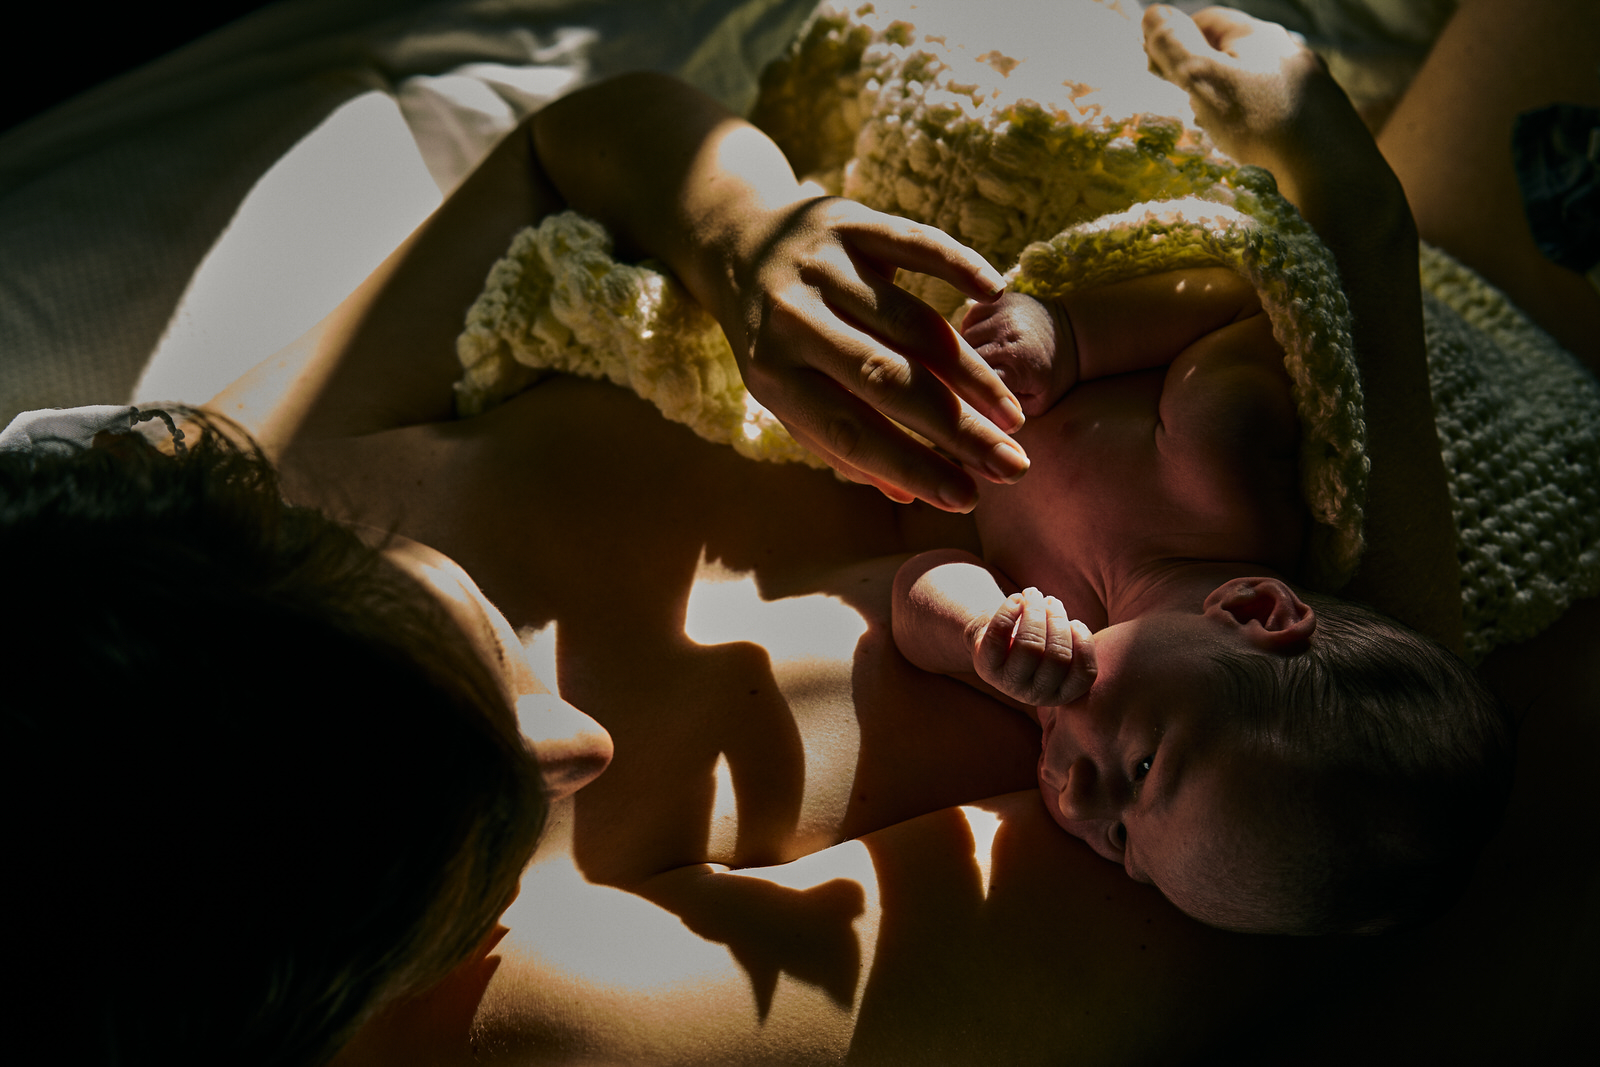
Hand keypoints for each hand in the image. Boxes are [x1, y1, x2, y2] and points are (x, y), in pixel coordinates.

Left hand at [724, 196, 1028, 511]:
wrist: (738, 241)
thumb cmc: (776, 339)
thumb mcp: (788, 393)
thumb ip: (840, 443)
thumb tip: (909, 495)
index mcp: (773, 373)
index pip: (849, 431)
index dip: (910, 466)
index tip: (965, 497)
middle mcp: (792, 319)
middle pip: (888, 381)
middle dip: (958, 430)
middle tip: (1012, 466)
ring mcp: (822, 266)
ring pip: (910, 324)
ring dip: (971, 373)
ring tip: (1010, 416)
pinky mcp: (850, 220)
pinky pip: (914, 243)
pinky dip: (957, 264)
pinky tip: (994, 294)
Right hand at [961, 292, 1076, 417]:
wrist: (1073, 335)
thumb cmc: (1053, 376)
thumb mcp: (1036, 404)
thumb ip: (1006, 414)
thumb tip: (975, 414)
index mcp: (1017, 364)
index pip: (973, 383)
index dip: (967, 394)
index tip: (968, 402)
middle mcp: (1007, 334)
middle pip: (963, 359)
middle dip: (963, 374)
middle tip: (970, 385)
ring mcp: (1002, 313)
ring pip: (961, 338)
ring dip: (963, 353)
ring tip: (976, 366)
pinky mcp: (998, 301)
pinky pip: (968, 320)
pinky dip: (967, 334)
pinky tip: (981, 345)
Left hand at [970, 587, 1095, 706]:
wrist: (995, 642)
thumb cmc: (1037, 643)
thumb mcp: (1059, 648)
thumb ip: (1074, 642)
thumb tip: (1076, 628)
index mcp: (1062, 693)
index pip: (1085, 673)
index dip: (1084, 642)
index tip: (1075, 621)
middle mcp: (1037, 695)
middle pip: (1057, 655)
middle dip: (1057, 620)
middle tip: (1051, 601)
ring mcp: (1009, 683)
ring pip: (1029, 646)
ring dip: (1035, 611)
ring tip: (1034, 595)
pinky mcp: (986, 667)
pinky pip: (998, 636)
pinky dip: (1009, 611)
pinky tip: (1017, 599)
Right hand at [1140, 5, 1367, 207]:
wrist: (1334, 181)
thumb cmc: (1263, 125)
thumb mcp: (1206, 80)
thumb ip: (1176, 47)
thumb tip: (1152, 14)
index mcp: (1260, 35)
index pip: (1207, 20)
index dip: (1176, 41)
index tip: (1154, 73)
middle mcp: (1290, 53)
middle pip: (1232, 55)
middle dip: (1201, 76)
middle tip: (1179, 109)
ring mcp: (1310, 88)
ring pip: (1254, 88)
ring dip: (1228, 106)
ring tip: (1212, 138)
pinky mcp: (1322, 124)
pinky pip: (1274, 116)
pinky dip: (1254, 128)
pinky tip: (1248, 153)